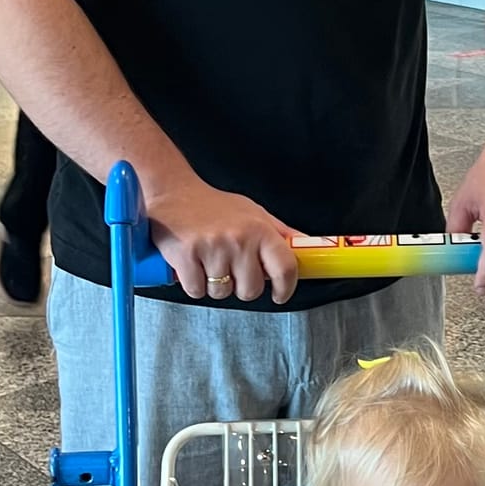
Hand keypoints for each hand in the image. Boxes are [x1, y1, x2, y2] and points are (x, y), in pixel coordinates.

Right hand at [147, 175, 299, 305]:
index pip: (285, 268)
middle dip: (241, 286)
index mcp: (260, 229)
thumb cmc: (215, 205)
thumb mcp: (255, 213)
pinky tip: (192, 265)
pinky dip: (194, 284)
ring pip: (222, 293)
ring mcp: (212, 249)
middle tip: (231, 268)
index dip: (286, 288)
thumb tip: (311, 246)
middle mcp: (239, 239)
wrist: (173, 192)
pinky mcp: (186, 257)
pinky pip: (197, 291)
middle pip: (251, 290)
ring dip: (215, 284)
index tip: (280, 294)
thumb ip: (282, 234)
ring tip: (209, 261)